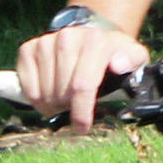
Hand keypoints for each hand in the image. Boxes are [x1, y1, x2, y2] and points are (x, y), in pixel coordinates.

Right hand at [15, 19, 149, 131]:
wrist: (90, 35)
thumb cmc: (113, 54)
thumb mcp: (133, 56)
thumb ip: (133, 61)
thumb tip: (119, 65)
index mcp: (95, 41)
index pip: (82, 85)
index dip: (81, 112)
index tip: (82, 128)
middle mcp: (67, 37)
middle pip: (62, 93)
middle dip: (68, 109)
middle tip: (76, 108)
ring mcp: (45, 42)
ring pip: (44, 93)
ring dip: (53, 105)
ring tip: (65, 100)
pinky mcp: (28, 49)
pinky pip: (28, 88)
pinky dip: (38, 99)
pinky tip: (50, 93)